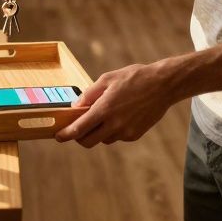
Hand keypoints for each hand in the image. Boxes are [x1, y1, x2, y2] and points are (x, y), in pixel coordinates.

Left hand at [54, 63, 177, 146]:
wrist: (163, 85)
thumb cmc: (135, 78)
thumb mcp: (108, 79)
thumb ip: (89, 94)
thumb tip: (75, 107)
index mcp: (105, 109)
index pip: (80, 129)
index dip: (66, 135)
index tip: (58, 136)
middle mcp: (115, 124)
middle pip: (88, 142)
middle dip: (79, 137)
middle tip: (77, 128)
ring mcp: (126, 132)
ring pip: (103, 140)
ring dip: (98, 132)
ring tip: (104, 114)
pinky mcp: (135, 135)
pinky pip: (117, 137)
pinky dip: (112, 131)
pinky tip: (119, 116)